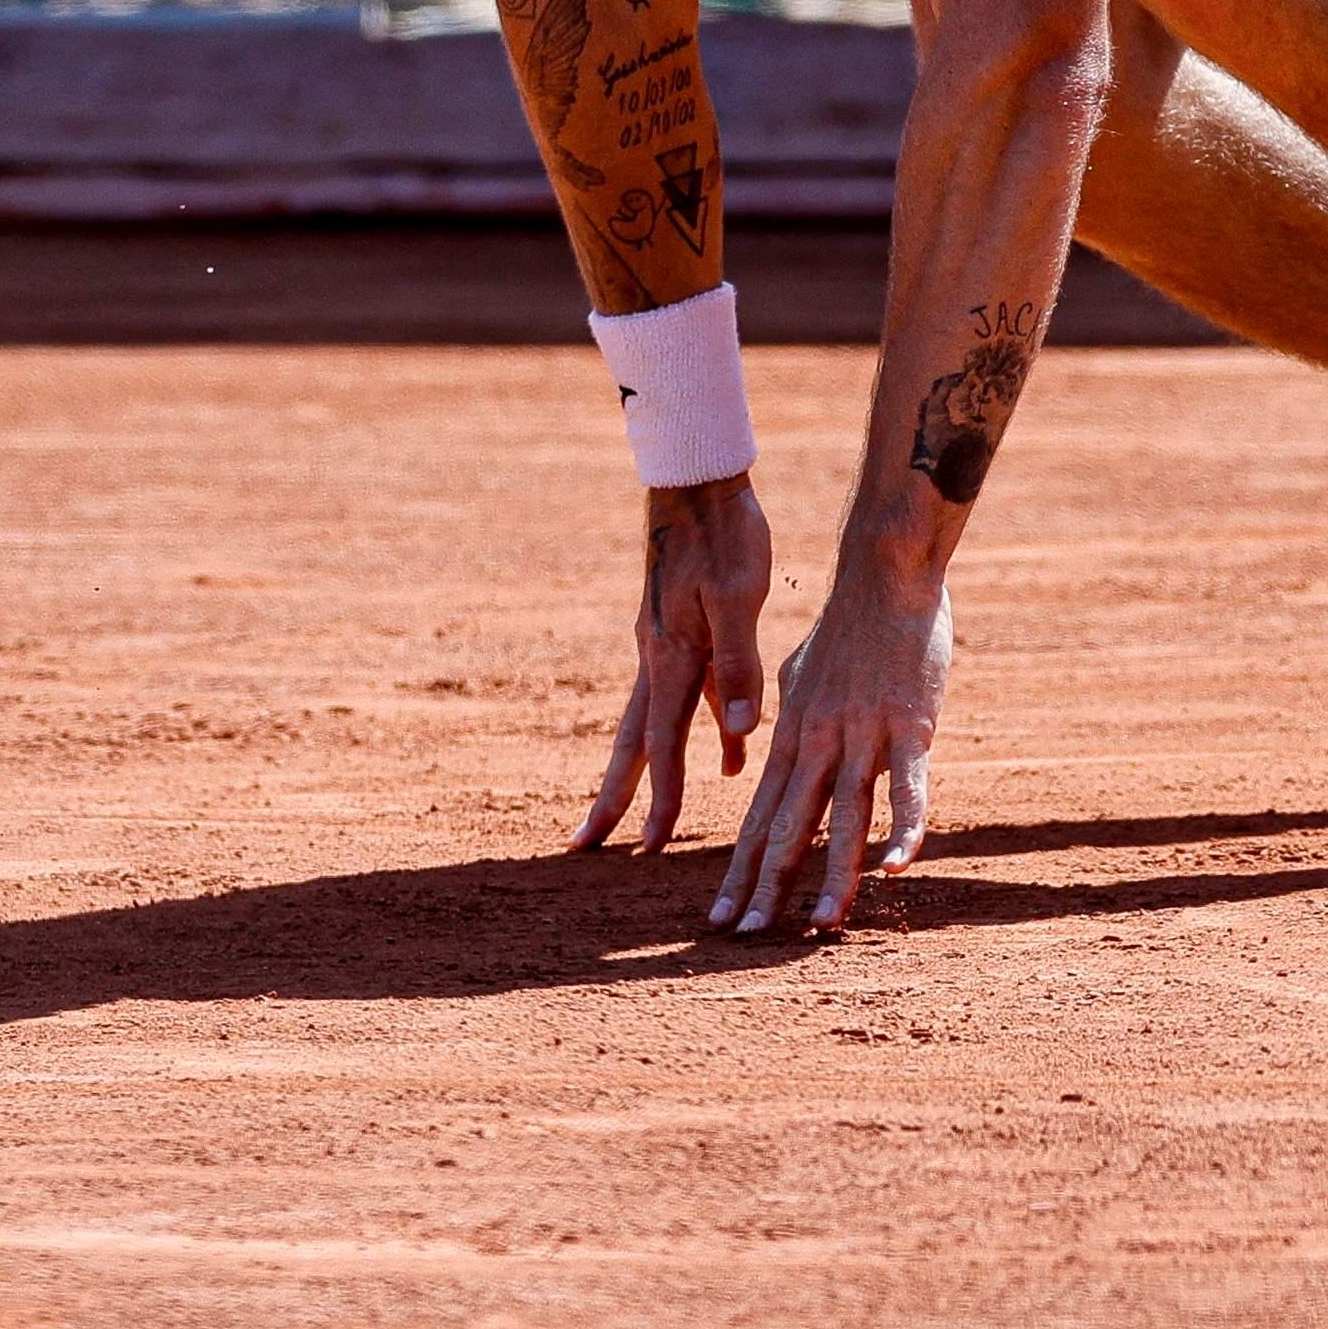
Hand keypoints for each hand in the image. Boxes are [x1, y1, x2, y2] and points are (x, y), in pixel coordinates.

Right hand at [567, 473, 772, 851]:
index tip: (647, 848)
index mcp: (668, 655)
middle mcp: (658, 657)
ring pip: (656, 722)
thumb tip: (741, 738)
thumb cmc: (723, 533)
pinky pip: (692, 696)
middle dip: (613, 797)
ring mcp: (668, 644)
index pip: (660, 744)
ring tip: (652, 823)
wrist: (699, 479)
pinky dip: (703, 731)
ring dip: (653, 773)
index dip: (659, 797)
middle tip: (586, 845)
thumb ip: (738, 666)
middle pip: (632, 743)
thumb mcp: (738, 598)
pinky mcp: (685, 631)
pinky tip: (729, 757)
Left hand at [709, 568, 950, 932]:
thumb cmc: (844, 626)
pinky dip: (903, 828)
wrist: (881, 576)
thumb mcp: (801, 677)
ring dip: (834, 875)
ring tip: (819, 926)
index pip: (761, 816)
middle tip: (743, 936)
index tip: (722, 914)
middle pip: (789, 826)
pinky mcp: (911, 726)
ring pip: (844, 818)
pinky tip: (896, 868)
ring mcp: (864, 736)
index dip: (742, 869)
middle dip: (766, 886)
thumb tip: (774, 743)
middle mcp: (819, 742)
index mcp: (792, 736)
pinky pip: (907, 787)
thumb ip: (791, 720)